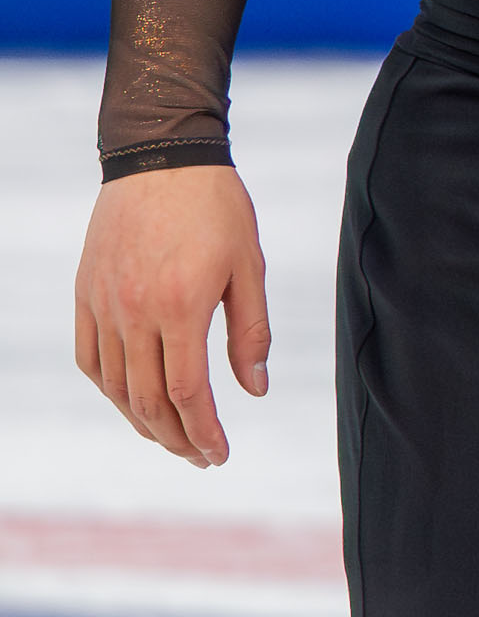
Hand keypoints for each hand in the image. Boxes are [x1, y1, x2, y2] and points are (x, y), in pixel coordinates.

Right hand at [70, 166, 271, 466]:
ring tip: (172, 439)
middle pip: (148, 400)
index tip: (221, 455)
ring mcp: (103, 305)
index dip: (205, 432)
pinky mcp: (85, 294)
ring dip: (142, 422)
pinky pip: (90, 357)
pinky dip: (110, 389)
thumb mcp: (248, 267)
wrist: (159, 158)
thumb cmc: (216, 209)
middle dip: (177, 438)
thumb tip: (255, 391)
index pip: (188, 393)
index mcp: (181, 307)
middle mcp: (134, 312)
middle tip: (202, 458)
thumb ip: (251, 333)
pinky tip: (132, 401)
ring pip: (115, 386)